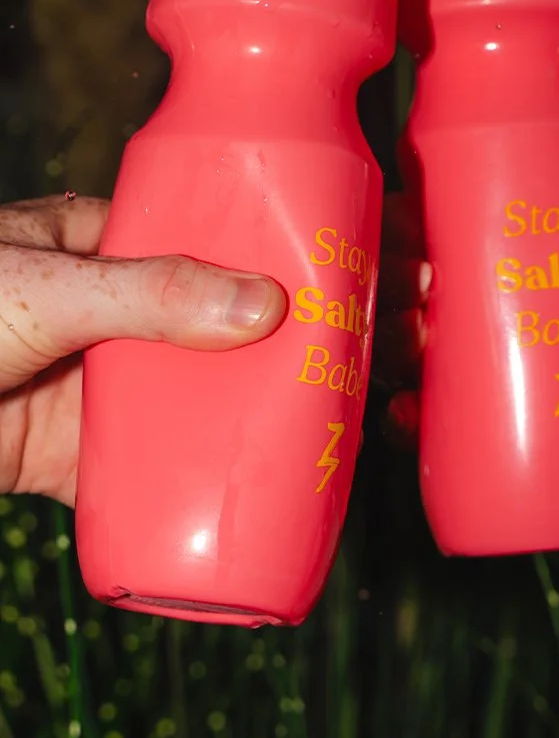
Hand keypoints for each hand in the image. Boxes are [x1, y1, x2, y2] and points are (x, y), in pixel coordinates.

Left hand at [0, 195, 285, 504]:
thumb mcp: (52, 288)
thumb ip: (150, 294)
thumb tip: (260, 303)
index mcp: (85, 249)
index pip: (186, 246)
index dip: (248, 262)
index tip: (314, 280)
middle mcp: (90, 316)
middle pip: (192, 330)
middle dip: (253, 349)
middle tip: (327, 363)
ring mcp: (73, 386)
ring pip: (168, 401)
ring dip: (224, 418)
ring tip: (303, 426)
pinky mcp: (55, 453)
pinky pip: (127, 471)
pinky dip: (172, 486)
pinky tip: (227, 491)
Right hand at [373, 192, 558, 453]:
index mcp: (471, 256)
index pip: (413, 230)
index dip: (396, 223)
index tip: (412, 221)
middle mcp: (446, 307)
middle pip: (391, 288)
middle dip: (391, 281)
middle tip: (423, 281)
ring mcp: (448, 365)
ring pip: (391, 350)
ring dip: (390, 343)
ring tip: (417, 337)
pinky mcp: (458, 420)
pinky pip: (412, 422)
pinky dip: (400, 421)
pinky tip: (406, 415)